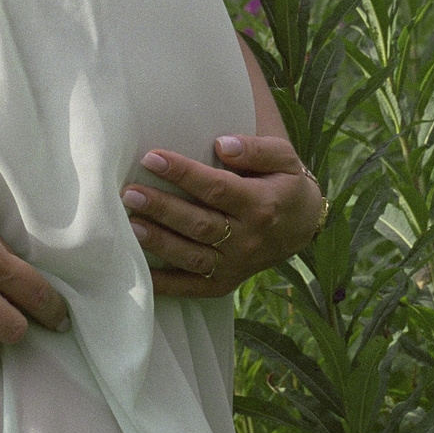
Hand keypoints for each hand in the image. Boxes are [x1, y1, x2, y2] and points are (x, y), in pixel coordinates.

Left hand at [122, 135, 323, 297]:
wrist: (303, 227)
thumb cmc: (285, 183)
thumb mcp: (284, 158)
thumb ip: (255, 149)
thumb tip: (222, 144)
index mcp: (261, 204)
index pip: (217, 188)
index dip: (183, 173)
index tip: (152, 157)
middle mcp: (248, 238)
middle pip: (200, 224)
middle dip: (163, 209)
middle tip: (130, 193)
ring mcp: (235, 265)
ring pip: (192, 257)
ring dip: (160, 243)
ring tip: (131, 225)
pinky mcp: (225, 283)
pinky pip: (191, 288)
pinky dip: (164, 284)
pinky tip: (139, 270)